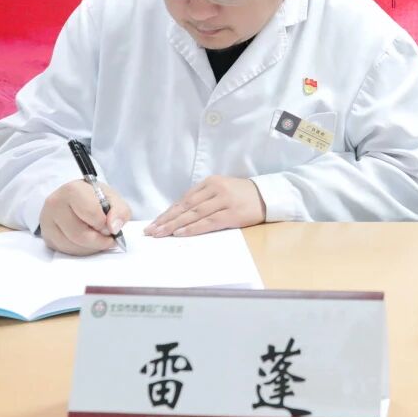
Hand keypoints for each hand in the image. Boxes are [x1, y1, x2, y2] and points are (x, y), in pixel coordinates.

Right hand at [39, 180, 130, 255]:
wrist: (76, 198)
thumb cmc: (95, 198)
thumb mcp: (113, 198)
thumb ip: (120, 211)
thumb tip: (114, 228)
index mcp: (72, 190)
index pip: (91, 214)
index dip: (105, 224)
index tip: (111, 225)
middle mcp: (55, 205)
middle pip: (80, 235)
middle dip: (99, 240)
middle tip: (108, 237)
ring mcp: (47, 222)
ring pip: (72, 246)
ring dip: (91, 248)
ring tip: (99, 237)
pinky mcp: (46, 237)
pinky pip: (66, 251)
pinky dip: (82, 251)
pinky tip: (88, 241)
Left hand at [147, 175, 265, 237]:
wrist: (267, 196)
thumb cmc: (242, 195)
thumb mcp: (221, 190)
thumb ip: (203, 199)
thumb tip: (179, 215)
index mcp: (211, 182)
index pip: (184, 199)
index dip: (168, 212)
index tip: (154, 223)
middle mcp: (216, 189)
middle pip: (185, 206)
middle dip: (166, 220)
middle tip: (150, 231)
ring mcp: (224, 201)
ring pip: (193, 214)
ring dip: (174, 225)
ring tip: (160, 234)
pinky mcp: (232, 213)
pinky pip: (208, 222)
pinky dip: (192, 228)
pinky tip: (180, 233)